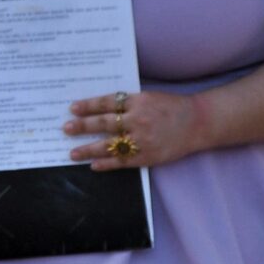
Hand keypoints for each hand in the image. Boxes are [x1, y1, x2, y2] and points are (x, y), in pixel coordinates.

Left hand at [64, 87, 208, 171]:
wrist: (198, 122)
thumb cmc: (172, 108)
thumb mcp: (150, 97)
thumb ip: (129, 103)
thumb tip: (101, 108)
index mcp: (139, 101)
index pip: (108, 102)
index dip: (89, 106)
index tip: (73, 108)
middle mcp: (139, 120)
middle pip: (105, 123)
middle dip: (83, 126)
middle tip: (66, 128)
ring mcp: (143, 139)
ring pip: (109, 145)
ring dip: (88, 149)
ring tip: (72, 152)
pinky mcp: (147, 156)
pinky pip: (122, 161)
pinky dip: (106, 164)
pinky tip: (93, 165)